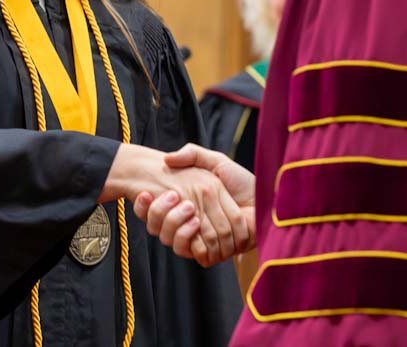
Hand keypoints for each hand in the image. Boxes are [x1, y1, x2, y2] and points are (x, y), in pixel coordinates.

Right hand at [133, 144, 256, 265]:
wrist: (263, 198)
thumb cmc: (240, 180)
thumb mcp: (214, 161)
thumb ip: (191, 154)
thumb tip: (166, 158)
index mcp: (186, 205)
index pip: (155, 212)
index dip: (146, 207)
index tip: (143, 193)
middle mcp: (188, 224)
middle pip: (157, 227)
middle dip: (157, 214)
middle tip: (171, 196)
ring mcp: (198, 239)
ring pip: (170, 240)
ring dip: (173, 223)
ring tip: (188, 207)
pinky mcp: (211, 252)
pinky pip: (192, 251)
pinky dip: (190, 237)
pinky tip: (194, 221)